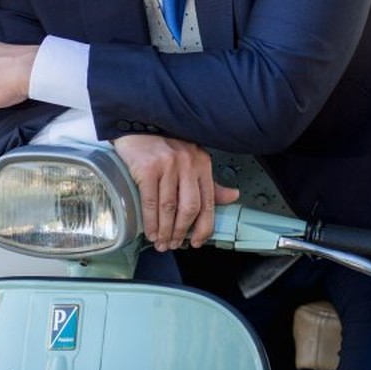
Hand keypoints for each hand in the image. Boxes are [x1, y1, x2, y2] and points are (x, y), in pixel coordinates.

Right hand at [112, 135, 240, 251]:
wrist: (137, 125)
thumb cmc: (164, 145)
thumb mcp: (192, 160)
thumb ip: (210, 182)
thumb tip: (233, 196)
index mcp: (202, 163)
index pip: (209, 202)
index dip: (204, 227)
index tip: (198, 241)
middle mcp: (188, 164)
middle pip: (190, 208)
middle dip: (182, 232)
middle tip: (175, 244)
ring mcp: (168, 165)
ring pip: (169, 208)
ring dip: (165, 231)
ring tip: (161, 242)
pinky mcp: (148, 168)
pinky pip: (151, 202)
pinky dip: (151, 222)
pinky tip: (151, 231)